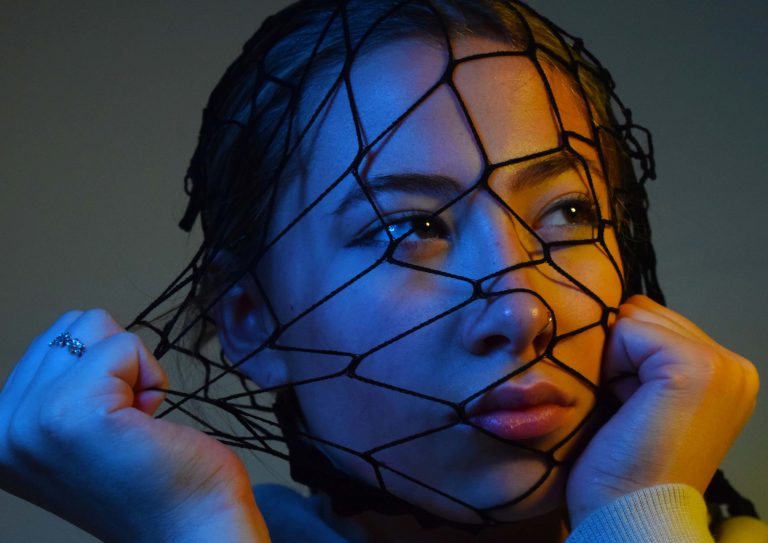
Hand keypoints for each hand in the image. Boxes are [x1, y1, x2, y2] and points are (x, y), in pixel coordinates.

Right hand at [0, 309, 269, 541]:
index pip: (51, 342)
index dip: (100, 374)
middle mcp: (0, 430)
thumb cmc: (155, 482)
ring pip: (95, 326)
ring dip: (132, 371)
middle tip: (126, 426)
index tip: (109, 432)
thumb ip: (58, 386)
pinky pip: (125, 346)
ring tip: (135, 425)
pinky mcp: (73, 414)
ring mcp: (30, 423)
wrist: (193, 530)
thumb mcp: (78, 430)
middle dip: (115, 367)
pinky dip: (151, 378)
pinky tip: (149, 426)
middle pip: (71, 326)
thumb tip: (74, 330)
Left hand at [566, 295, 759, 526]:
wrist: (626, 512)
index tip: (627, 406)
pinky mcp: (697, 368)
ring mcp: (721, 366)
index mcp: (725, 373)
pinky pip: (627, 329)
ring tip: (625, 409)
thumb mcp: (637, 394)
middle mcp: (734, 365)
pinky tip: (622, 405)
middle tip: (625, 410)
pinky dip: (609, 364)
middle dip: (617, 354)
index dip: (620, 356)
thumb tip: (611, 310)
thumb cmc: (619, 464)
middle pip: (642, 314)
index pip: (650, 321)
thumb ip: (639, 352)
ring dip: (611, 359)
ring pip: (633, 318)